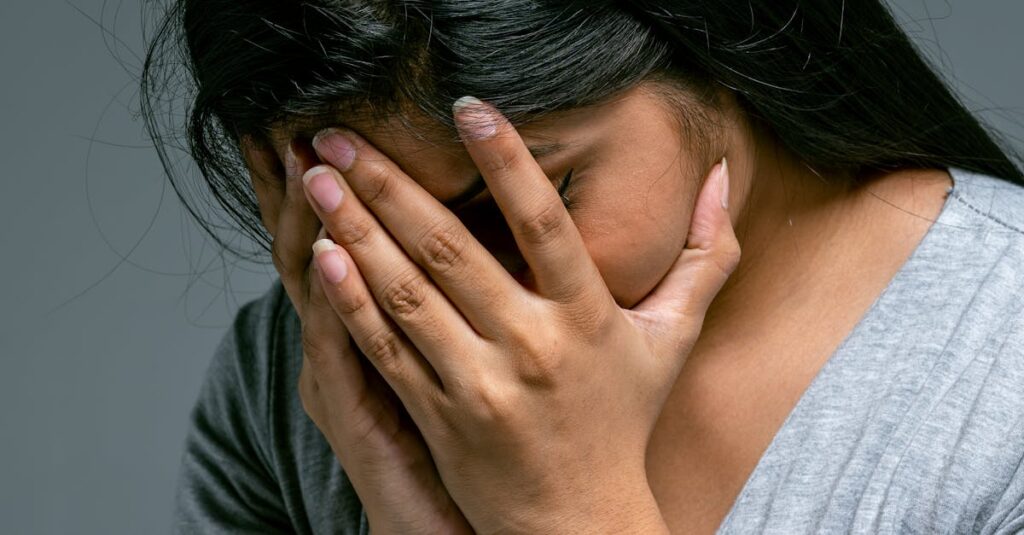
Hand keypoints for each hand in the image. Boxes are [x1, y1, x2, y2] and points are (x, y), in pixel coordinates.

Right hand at [244, 138, 472, 533]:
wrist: (436, 524)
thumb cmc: (454, 439)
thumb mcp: (442, 361)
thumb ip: (448, 303)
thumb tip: (491, 241)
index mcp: (367, 327)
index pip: (343, 244)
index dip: (332, 192)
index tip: (334, 134)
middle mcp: (342, 345)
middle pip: (314, 251)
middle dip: (304, 191)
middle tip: (300, 127)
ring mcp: (340, 377)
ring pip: (316, 288)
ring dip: (307, 225)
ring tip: (302, 165)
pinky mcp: (356, 412)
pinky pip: (340, 348)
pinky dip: (333, 301)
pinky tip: (328, 256)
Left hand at [302, 97, 739, 532]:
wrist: (576, 521)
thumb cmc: (621, 420)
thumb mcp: (673, 339)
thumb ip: (702, 257)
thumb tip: (725, 177)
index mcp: (586, 318)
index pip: (545, 226)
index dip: (507, 163)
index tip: (467, 107)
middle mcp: (530, 346)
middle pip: (450, 251)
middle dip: (390, 184)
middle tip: (343, 132)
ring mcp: (478, 384)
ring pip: (405, 294)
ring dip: (355, 229)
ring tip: (316, 178)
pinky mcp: (438, 414)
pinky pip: (386, 348)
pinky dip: (351, 300)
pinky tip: (322, 256)